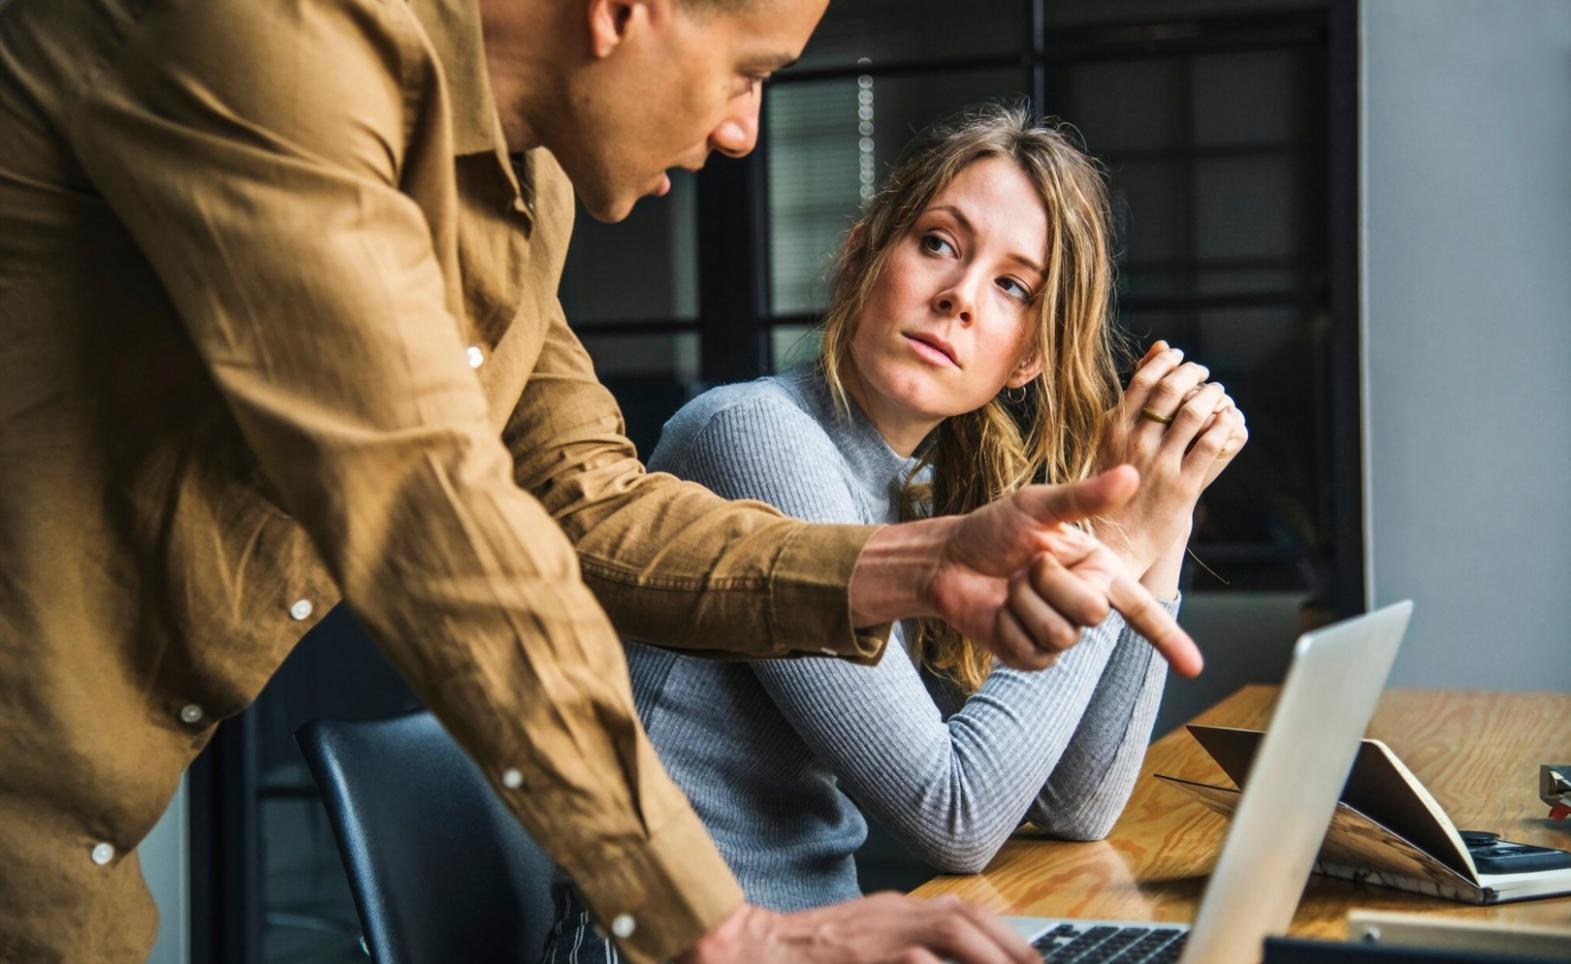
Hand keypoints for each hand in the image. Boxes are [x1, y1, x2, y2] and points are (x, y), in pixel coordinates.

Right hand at [677, 893, 1037, 963]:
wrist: (750, 949)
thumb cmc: (807, 952)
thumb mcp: (866, 939)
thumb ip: (907, 946)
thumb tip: (938, 956)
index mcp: (894, 910)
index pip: (963, 912)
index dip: (1003, 936)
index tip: (1030, 958)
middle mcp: (891, 914)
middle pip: (965, 917)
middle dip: (1008, 944)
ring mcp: (877, 933)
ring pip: (949, 928)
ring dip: (987, 951)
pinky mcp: (863, 953)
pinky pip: (915, 958)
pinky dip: (941, 962)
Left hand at [915, 466, 1201, 676]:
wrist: (948, 559)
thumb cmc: (993, 529)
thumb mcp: (1036, 506)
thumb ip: (1083, 497)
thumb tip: (1132, 474)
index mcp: (1098, 570)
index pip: (1142, 609)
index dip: (1169, 639)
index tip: (1194, 667)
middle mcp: (1085, 603)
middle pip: (1092, 612)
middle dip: (1050, 582)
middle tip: (1027, 564)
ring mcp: (1058, 634)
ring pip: (1060, 634)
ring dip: (1025, 603)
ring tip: (1011, 585)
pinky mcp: (1029, 656)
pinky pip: (1031, 651)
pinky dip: (1008, 626)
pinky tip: (999, 611)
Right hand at [1093, 341, 1246, 581]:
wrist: (1114, 541)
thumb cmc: (1109, 487)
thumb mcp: (1109, 441)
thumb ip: (1130, 401)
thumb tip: (1155, 351)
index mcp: (1112, 430)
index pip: (1143, 380)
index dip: (1166, 362)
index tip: (1178, 356)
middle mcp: (1135, 443)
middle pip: (1171, 391)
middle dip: (1193, 374)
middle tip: (1203, 373)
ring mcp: (1160, 465)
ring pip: (1194, 413)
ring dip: (1213, 395)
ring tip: (1217, 393)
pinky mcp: (1183, 486)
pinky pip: (1211, 444)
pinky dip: (1224, 425)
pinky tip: (1227, 420)